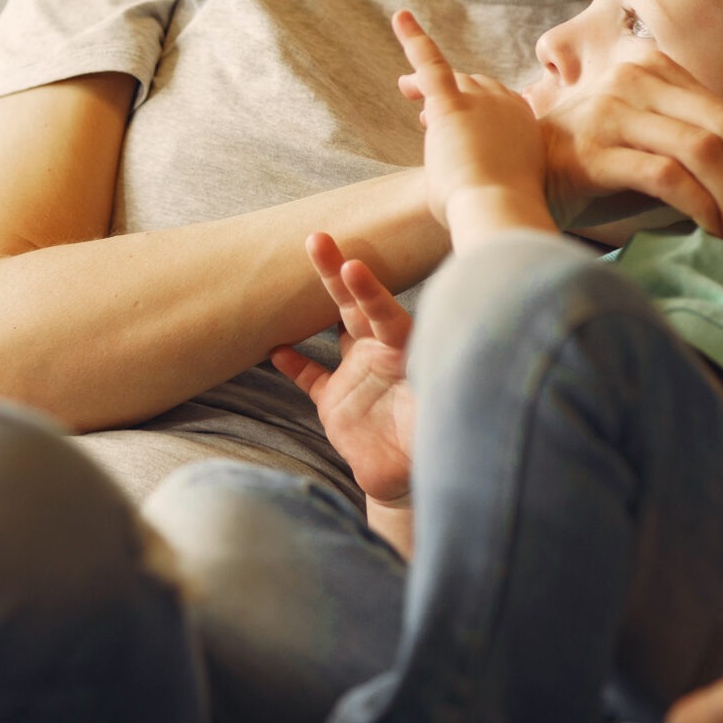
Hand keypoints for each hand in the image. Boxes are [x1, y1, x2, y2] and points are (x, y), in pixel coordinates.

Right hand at [271, 232, 415, 506]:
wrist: (412, 482)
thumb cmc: (436, 448)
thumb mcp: (440, 422)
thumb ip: (436, 398)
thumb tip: (446, 375)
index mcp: (408, 357)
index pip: (390, 317)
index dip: (374, 294)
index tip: (356, 267)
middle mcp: (383, 356)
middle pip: (358, 306)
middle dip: (338, 273)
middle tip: (319, 239)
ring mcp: (357, 375)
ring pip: (335, 326)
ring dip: (318, 299)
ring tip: (308, 256)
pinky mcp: (335, 402)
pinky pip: (309, 376)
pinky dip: (293, 363)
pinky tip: (276, 348)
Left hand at [390, 10, 547, 232]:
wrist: (499, 211)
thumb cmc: (496, 214)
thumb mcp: (499, 192)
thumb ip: (485, 177)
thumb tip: (468, 187)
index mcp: (524, 126)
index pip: (496, 108)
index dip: (474, 115)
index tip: (452, 133)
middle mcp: (507, 105)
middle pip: (474, 89)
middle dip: (449, 97)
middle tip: (423, 115)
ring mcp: (481, 101)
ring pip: (449, 80)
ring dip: (424, 83)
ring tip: (405, 86)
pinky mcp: (451, 104)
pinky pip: (431, 63)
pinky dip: (414, 39)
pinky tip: (400, 18)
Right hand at [538, 53, 722, 255]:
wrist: (507, 176)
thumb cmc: (587, 169)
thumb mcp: (648, 145)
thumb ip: (703, 159)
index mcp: (653, 68)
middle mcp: (634, 78)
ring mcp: (610, 111)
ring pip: (704, 151)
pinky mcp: (591, 151)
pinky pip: (668, 177)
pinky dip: (703, 210)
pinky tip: (713, 237)